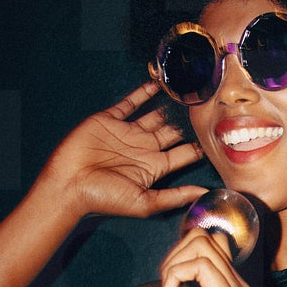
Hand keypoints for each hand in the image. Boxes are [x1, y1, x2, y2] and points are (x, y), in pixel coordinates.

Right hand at [41, 79, 208, 218]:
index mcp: (154, 168)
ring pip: (154, 115)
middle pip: (173, 132)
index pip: (183, 154)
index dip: (199, 145)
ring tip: (187, 90)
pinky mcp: (110, 120)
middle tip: (206, 104)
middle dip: (188, 121)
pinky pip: (129, 103)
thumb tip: (205, 194)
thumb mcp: (145, 203)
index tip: (216, 133)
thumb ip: (174, 197)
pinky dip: (143, 93)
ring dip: (169, 104)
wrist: (69, 184)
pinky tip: (157, 83)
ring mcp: (127, 133)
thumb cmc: (104, 198)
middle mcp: (143, 149)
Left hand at [158, 221, 256, 286]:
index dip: (180, 253)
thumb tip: (171, 278)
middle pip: (204, 236)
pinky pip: (201, 266)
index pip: (208, 242)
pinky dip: (178, 274)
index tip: (168, 284)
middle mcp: (236, 285)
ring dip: (174, 263)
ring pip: (202, 243)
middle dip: (174, 254)